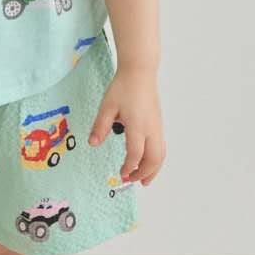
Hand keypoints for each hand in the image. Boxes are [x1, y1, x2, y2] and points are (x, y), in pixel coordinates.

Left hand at [87, 65, 164, 185]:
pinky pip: (161, 146)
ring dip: (153, 169)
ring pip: (161, 154)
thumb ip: (100, 126)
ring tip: (144, 180)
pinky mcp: (158, 124)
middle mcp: (151, 129)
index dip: (129, 167)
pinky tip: (147, 162)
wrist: (140, 72)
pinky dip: (156, 159)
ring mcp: (157, 127)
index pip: (135, 154)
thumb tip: (93, 144)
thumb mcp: (107, 106)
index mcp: (138, 126)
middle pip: (154, 159)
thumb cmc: (123, 87)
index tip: (121, 174)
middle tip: (132, 182)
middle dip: (145, 173)